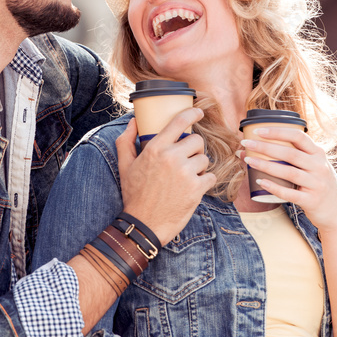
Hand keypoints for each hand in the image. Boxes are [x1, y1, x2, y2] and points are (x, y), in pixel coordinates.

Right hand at [116, 110, 216, 244]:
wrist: (143, 224)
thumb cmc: (134, 195)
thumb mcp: (125, 166)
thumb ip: (126, 141)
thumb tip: (133, 122)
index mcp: (155, 148)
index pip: (179, 122)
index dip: (192, 113)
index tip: (199, 112)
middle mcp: (172, 158)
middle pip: (197, 141)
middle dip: (194, 149)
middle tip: (185, 160)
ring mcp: (186, 173)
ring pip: (204, 159)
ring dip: (199, 167)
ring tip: (186, 177)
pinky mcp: (196, 189)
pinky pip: (211, 177)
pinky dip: (205, 182)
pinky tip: (193, 188)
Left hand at [240, 127, 336, 233]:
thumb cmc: (318, 183)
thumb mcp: (314, 165)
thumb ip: (296, 155)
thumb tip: (261, 145)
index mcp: (318, 154)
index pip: (298, 136)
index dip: (278, 132)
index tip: (258, 130)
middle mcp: (319, 166)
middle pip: (290, 153)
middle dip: (265, 147)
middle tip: (246, 143)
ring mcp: (316, 184)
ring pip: (289, 172)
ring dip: (266, 165)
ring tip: (248, 161)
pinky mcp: (311, 200)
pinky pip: (290, 194)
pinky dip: (274, 187)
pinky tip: (260, 182)